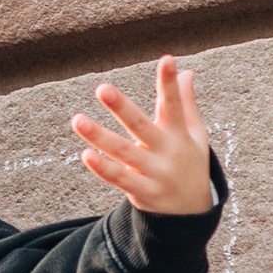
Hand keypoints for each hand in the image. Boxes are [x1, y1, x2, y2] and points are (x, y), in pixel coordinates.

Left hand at [72, 55, 215, 215]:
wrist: (192, 213)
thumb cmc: (190, 164)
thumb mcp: (196, 136)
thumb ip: (187, 104)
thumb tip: (187, 72)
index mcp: (179, 134)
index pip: (175, 104)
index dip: (170, 83)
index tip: (167, 59)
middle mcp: (166, 152)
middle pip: (141, 126)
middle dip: (122, 108)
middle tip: (102, 88)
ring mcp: (154, 173)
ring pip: (123, 152)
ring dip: (99, 136)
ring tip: (77, 120)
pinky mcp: (141, 192)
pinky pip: (119, 178)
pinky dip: (103, 167)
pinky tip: (86, 154)